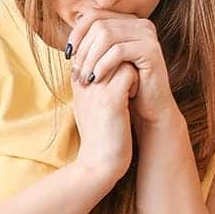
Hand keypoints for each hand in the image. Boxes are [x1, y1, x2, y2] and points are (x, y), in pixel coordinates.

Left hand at [68, 10, 176, 124]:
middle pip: (99, 25)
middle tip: (75, 72)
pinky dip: (102, 65)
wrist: (149, 107)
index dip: (77, 33)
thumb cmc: (124, 85)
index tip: (67, 54)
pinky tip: (95, 79)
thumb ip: (90, 46)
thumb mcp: (104, 62)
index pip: (94, 15)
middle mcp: (140, 23)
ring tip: (84, 78)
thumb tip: (67, 40)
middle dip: (83, 50)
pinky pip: (118, 51)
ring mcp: (147, 34)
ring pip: (106, 36)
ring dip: (90, 59)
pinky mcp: (151, 50)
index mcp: (127, 21)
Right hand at [71, 61, 136, 184]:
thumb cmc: (100, 138)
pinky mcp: (110, 98)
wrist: (98, 165)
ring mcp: (95, 88)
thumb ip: (95, 84)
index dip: (111, 56)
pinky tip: (135, 97)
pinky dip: (137, 81)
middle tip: (131, 78)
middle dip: (122, 58)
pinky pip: (129, 71)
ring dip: (130, 68)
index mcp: (78, 81)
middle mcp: (83, 80)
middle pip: (105, 48)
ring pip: (118, 56)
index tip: (122, 74)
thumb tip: (112, 67)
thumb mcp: (90, 106)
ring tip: (131, 89)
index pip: (94, 49)